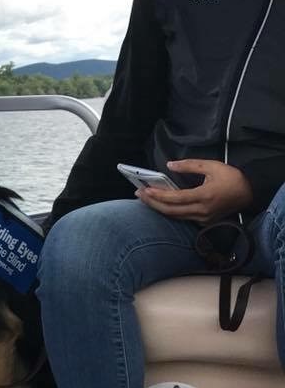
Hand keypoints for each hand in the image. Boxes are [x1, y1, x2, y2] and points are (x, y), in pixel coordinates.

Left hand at [135, 159, 253, 223]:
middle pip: (171, 211)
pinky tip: (160, 204)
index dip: (158, 196)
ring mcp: (202, 219)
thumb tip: (169, 165)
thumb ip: (190, 165)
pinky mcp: (203, 222)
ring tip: (145, 199)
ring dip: (159, 208)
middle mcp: (202, 211)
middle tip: (139, 194)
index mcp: (204, 196)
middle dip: (153, 203)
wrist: (249, 194)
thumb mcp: (212, 166)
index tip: (145, 190)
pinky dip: (169, 211)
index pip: (176, 199)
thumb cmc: (232, 178)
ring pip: (175, 216)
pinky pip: (182, 218)